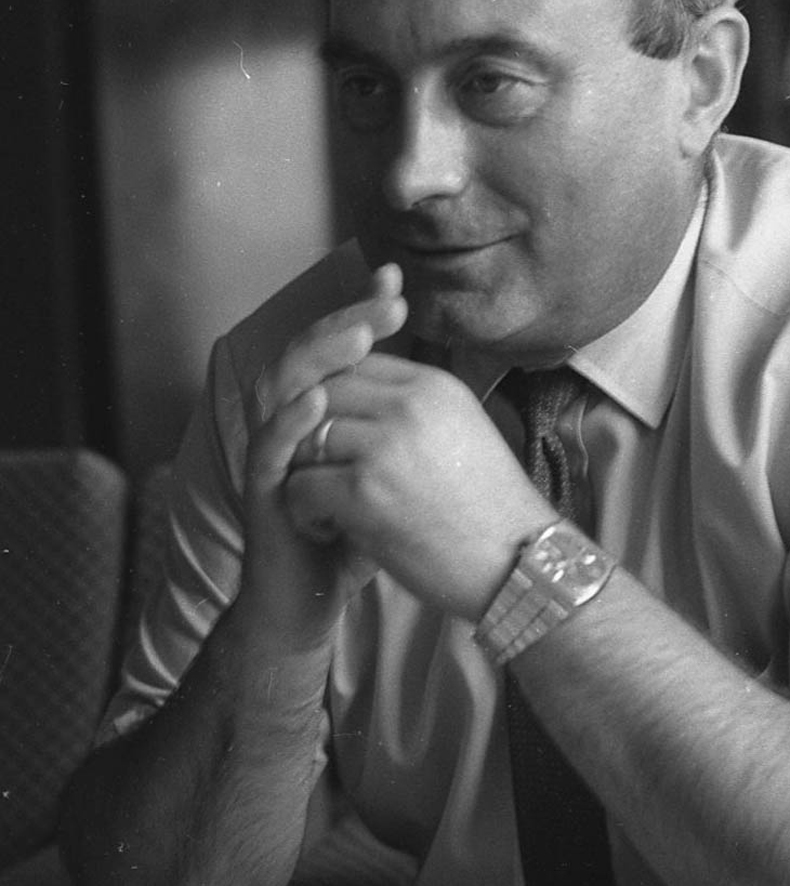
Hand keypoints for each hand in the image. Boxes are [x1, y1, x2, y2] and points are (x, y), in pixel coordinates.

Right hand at [238, 264, 408, 649]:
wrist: (310, 602)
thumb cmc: (355, 537)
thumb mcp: (390, 474)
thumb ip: (397, 432)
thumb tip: (434, 383)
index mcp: (320, 413)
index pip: (337, 346)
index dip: (362, 312)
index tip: (397, 284)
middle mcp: (290, 424)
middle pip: (310, 353)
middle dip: (347, 319)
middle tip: (387, 299)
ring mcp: (272, 455)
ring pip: (282, 388)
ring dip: (318, 356)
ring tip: (358, 333)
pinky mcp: (260, 492)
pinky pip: (267, 448)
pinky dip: (288, 422)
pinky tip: (315, 402)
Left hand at [284, 355, 554, 620]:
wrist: (521, 565)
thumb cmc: (490, 510)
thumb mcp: (462, 431)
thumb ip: (412, 409)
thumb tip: (357, 406)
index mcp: (433, 385)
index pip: (354, 364)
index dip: (330, 398)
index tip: (332, 437)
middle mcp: (409, 404)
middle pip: (321, 393)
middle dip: (307, 431)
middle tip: (316, 470)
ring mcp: (385, 445)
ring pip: (302, 437)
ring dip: (302, 471)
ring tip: (322, 503)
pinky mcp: (365, 492)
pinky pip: (300, 485)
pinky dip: (304, 511)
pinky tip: (328, 529)